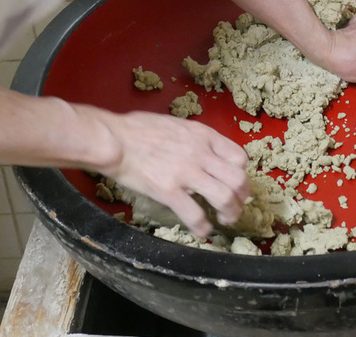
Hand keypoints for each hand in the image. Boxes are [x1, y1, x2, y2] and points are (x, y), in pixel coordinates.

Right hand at [96, 109, 250, 237]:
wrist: (114, 139)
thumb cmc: (137, 129)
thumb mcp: (175, 125)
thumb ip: (193, 139)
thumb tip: (199, 151)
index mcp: (202, 135)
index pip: (238, 156)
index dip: (241, 174)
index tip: (235, 183)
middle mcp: (200, 153)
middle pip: (238, 179)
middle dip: (242, 197)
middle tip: (236, 206)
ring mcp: (186, 173)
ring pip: (224, 197)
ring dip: (230, 213)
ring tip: (224, 220)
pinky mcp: (169, 191)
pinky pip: (195, 214)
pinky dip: (203, 227)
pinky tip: (202, 230)